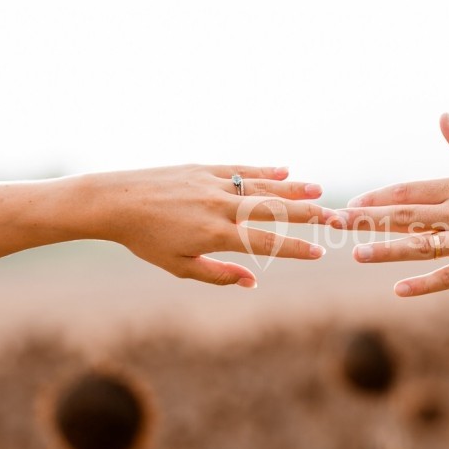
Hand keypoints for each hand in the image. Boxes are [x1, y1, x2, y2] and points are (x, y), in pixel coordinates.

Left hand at [85, 164, 343, 288]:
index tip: (320, 252)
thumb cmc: (145, 241)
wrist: (115, 202)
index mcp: (215, 234)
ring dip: (292, 189)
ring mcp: (213, 183)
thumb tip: (253, 281)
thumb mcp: (179, 266)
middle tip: (334, 217)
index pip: (266, 242)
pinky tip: (284, 170)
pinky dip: (263, 170)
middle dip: (306, 214)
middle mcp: (219, 206)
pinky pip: (240, 168)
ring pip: (260, 186)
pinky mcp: (203, 168)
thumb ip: (218, 274)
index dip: (296, 248)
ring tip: (318, 191)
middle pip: (272, 210)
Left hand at [346, 115, 448, 296]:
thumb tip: (442, 116)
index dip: (377, 198)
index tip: (352, 202)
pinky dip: (424, 284)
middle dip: (367, 221)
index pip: (408, 192)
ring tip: (357, 254)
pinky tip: (400, 290)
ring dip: (386, 251)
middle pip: (404, 218)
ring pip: (419, 248)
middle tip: (336, 224)